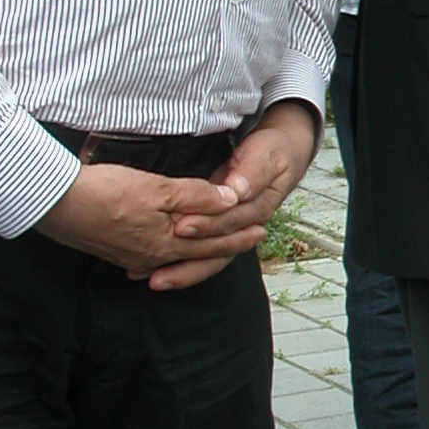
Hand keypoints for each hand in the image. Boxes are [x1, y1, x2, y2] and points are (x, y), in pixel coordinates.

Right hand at [37, 162, 247, 283]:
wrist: (55, 204)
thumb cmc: (106, 193)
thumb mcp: (157, 189)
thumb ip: (195, 196)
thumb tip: (230, 201)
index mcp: (168, 243)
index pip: (214, 242)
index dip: (238, 234)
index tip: (261, 228)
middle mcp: (153, 256)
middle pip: (199, 253)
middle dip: (227, 245)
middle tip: (252, 239)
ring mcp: (133, 256)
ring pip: (176, 256)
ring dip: (200, 250)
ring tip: (214, 245)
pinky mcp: (115, 249)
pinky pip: (152, 257)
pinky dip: (169, 255)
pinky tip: (167, 254)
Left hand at [155, 98, 321, 293]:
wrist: (278, 151)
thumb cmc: (273, 151)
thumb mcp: (266, 157)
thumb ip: (252, 173)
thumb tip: (237, 192)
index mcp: (258, 210)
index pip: (230, 223)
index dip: (207, 226)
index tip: (183, 227)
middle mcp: (243, 226)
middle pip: (215, 252)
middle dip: (185, 263)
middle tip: (156, 267)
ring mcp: (229, 228)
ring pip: (205, 257)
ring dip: (178, 269)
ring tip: (149, 277)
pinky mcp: (215, 224)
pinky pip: (197, 247)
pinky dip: (176, 258)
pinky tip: (152, 266)